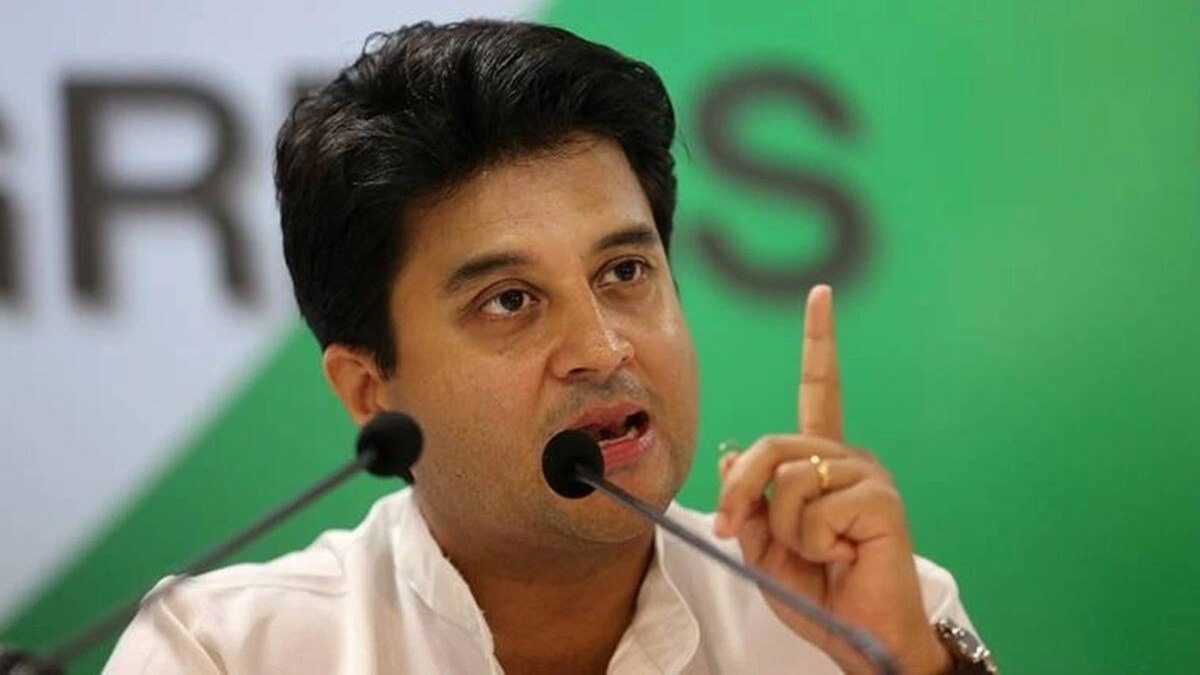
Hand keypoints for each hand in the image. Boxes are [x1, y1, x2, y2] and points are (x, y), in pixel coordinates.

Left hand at [713, 285, 949, 674]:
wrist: (861, 638)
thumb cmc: (818, 591)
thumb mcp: (764, 545)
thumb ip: (748, 499)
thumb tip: (733, 452)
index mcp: (823, 462)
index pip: (820, 390)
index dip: (819, 342)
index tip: (820, 294)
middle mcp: (848, 457)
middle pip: (770, 445)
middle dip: (740, 493)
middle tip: (733, 531)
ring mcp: (867, 474)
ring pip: (786, 479)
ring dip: (785, 530)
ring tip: (819, 554)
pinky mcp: (879, 497)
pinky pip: (813, 507)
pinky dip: (812, 541)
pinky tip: (842, 555)